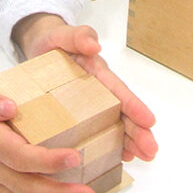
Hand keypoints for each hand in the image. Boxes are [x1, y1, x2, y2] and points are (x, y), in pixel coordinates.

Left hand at [13, 14, 158, 164]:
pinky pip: (100, 129)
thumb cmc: (54, 41)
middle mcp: (100, 89)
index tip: (149, 121)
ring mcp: (92, 102)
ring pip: (116, 123)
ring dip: (130, 141)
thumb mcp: (61, 35)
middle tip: (151, 151)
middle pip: (122, 112)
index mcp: (97, 72)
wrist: (40, 46)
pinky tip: (120, 157)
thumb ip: (77, 36)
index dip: (133, 106)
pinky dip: (111, 143)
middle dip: (138, 131)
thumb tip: (94, 44)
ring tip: (143, 158)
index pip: (118, 90)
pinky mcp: (81, 112)